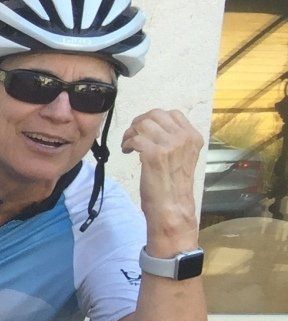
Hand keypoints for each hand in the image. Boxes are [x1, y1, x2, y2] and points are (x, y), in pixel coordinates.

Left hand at [120, 109, 202, 246]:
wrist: (172, 207)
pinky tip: (127, 151)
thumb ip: (174, 141)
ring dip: (130, 132)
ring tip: (128, 145)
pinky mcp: (155, 154)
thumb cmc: (173, 186)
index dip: (153, 119)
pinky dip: (127, 143)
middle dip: (139, 122)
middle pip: (155, 114)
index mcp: (193, 137)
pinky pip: (135, 138)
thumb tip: (154, 129)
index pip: (172, 113)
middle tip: (132, 135)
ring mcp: (170, 144)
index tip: (144, 130)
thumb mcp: (182, 157)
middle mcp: (184, 137)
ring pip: (143, 124)